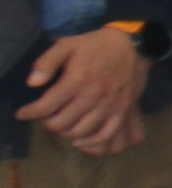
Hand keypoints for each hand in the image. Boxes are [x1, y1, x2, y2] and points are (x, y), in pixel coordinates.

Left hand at [15, 28, 143, 156]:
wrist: (133, 46)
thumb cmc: (95, 45)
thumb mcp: (67, 45)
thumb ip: (46, 62)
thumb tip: (32, 83)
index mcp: (76, 80)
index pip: (46, 107)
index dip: (30, 113)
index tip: (23, 113)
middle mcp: (92, 96)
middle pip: (60, 124)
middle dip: (47, 122)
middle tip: (46, 115)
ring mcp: (109, 106)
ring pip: (79, 132)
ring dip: (65, 131)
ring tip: (61, 123)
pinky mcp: (122, 111)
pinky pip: (105, 135)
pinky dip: (90, 142)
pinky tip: (80, 139)